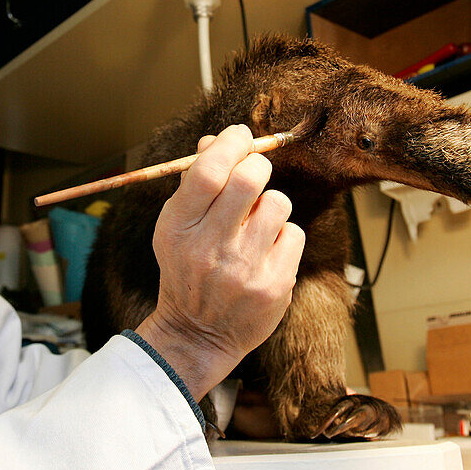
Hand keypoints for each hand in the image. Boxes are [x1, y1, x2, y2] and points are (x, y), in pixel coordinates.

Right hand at [135, 124, 304, 400]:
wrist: (198, 334)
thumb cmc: (187, 269)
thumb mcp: (177, 227)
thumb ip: (194, 183)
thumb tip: (215, 139)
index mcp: (178, 227)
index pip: (208, 172)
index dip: (230, 143)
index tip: (240, 135)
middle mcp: (209, 248)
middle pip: (249, 179)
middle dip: (257, 166)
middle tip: (254, 173)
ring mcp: (244, 269)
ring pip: (278, 203)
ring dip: (271, 205)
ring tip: (257, 225)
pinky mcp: (273, 285)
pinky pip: (293, 234)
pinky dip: (284, 237)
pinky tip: (267, 254)